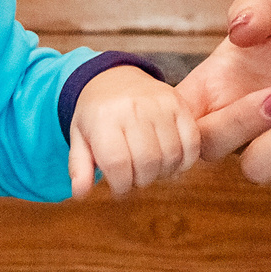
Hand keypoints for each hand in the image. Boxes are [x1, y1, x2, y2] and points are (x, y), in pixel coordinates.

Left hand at [66, 66, 201, 198]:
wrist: (114, 78)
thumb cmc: (96, 115)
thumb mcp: (80, 138)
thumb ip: (79, 167)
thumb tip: (80, 193)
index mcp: (103, 118)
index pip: (117, 163)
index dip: (121, 186)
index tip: (120, 189)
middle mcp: (132, 108)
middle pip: (147, 162)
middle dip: (142, 181)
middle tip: (136, 178)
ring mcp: (158, 104)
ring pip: (170, 155)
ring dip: (163, 173)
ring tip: (152, 170)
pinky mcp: (178, 103)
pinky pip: (191, 142)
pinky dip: (185, 161)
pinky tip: (173, 163)